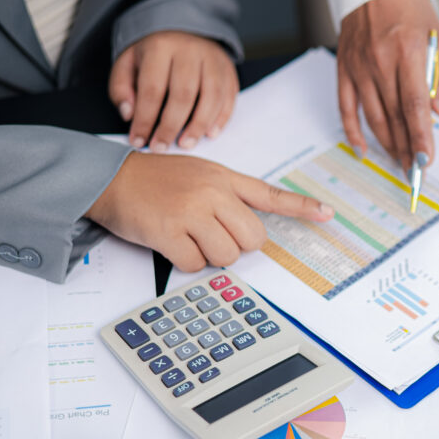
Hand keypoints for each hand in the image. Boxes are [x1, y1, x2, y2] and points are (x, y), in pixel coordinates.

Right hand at [86, 153, 333, 271]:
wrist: (111, 178)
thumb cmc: (156, 180)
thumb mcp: (199, 174)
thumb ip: (227, 196)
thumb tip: (249, 233)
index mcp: (224, 178)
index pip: (270, 194)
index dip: (301, 207)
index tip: (327, 214)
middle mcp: (213, 192)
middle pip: (252, 239)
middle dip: (237, 246)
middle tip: (213, 235)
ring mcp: (192, 211)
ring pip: (227, 255)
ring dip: (210, 256)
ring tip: (189, 236)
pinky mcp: (170, 232)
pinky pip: (197, 265)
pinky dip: (186, 262)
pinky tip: (172, 243)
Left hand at [109, 31, 238, 152]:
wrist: (184, 25)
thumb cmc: (153, 52)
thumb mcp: (127, 61)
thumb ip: (121, 87)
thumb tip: (129, 114)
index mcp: (160, 47)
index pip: (152, 89)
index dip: (145, 119)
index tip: (138, 140)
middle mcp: (190, 50)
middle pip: (183, 95)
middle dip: (171, 126)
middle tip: (161, 147)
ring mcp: (213, 59)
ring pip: (211, 97)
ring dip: (199, 125)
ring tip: (186, 144)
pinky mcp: (228, 68)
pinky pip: (229, 96)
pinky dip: (221, 118)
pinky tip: (210, 133)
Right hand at [337, 0, 438, 171]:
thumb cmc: (411, 10)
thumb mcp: (437, 38)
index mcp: (408, 52)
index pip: (415, 105)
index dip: (421, 136)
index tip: (426, 161)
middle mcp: (380, 61)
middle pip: (393, 116)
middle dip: (405, 147)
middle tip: (414, 171)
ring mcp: (358, 67)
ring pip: (372, 116)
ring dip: (386, 144)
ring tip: (398, 163)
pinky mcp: (344, 69)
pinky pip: (346, 107)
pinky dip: (353, 132)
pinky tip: (363, 150)